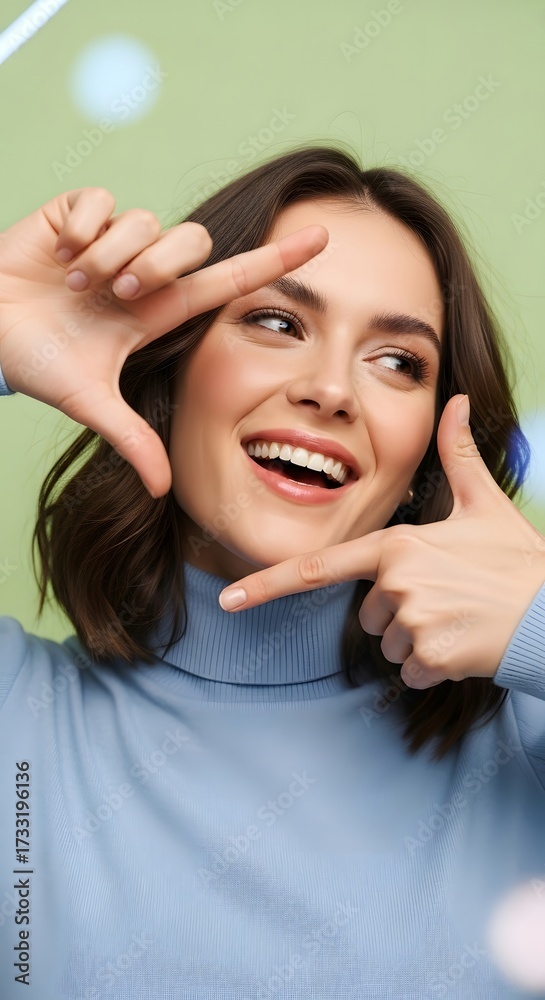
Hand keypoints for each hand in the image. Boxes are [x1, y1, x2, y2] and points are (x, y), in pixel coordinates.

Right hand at [0, 187, 327, 495]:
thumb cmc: (36, 362)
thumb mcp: (89, 402)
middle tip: (116, 293)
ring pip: (145, 221)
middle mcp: (144, 271)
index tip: (323, 240)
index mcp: (157, 310)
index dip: (275, 260)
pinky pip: (100, 200)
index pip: (229, 280)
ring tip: (75, 281)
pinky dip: (79, 227)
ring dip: (109, 253)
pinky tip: (60, 251)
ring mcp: (112, 238)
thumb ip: (132, 440)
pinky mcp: (76, 212)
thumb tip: (167, 492)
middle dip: (156, 265)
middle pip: (192, 241)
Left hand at [218, 394, 544, 689]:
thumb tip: (457, 401)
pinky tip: (465, 645)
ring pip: (389, 646)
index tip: (228, 600)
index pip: (319, 567)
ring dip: (418, 640)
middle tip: (447, 599)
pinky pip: (412, 672)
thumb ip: (458, 454)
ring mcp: (411, 620)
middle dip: (399, 613)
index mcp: (397, 544)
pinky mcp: (430, 656)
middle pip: (368, 613)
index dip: (267, 583)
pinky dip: (435, 666)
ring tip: (460, 619)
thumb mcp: (484, 504)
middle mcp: (396, 581)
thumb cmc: (518, 560)